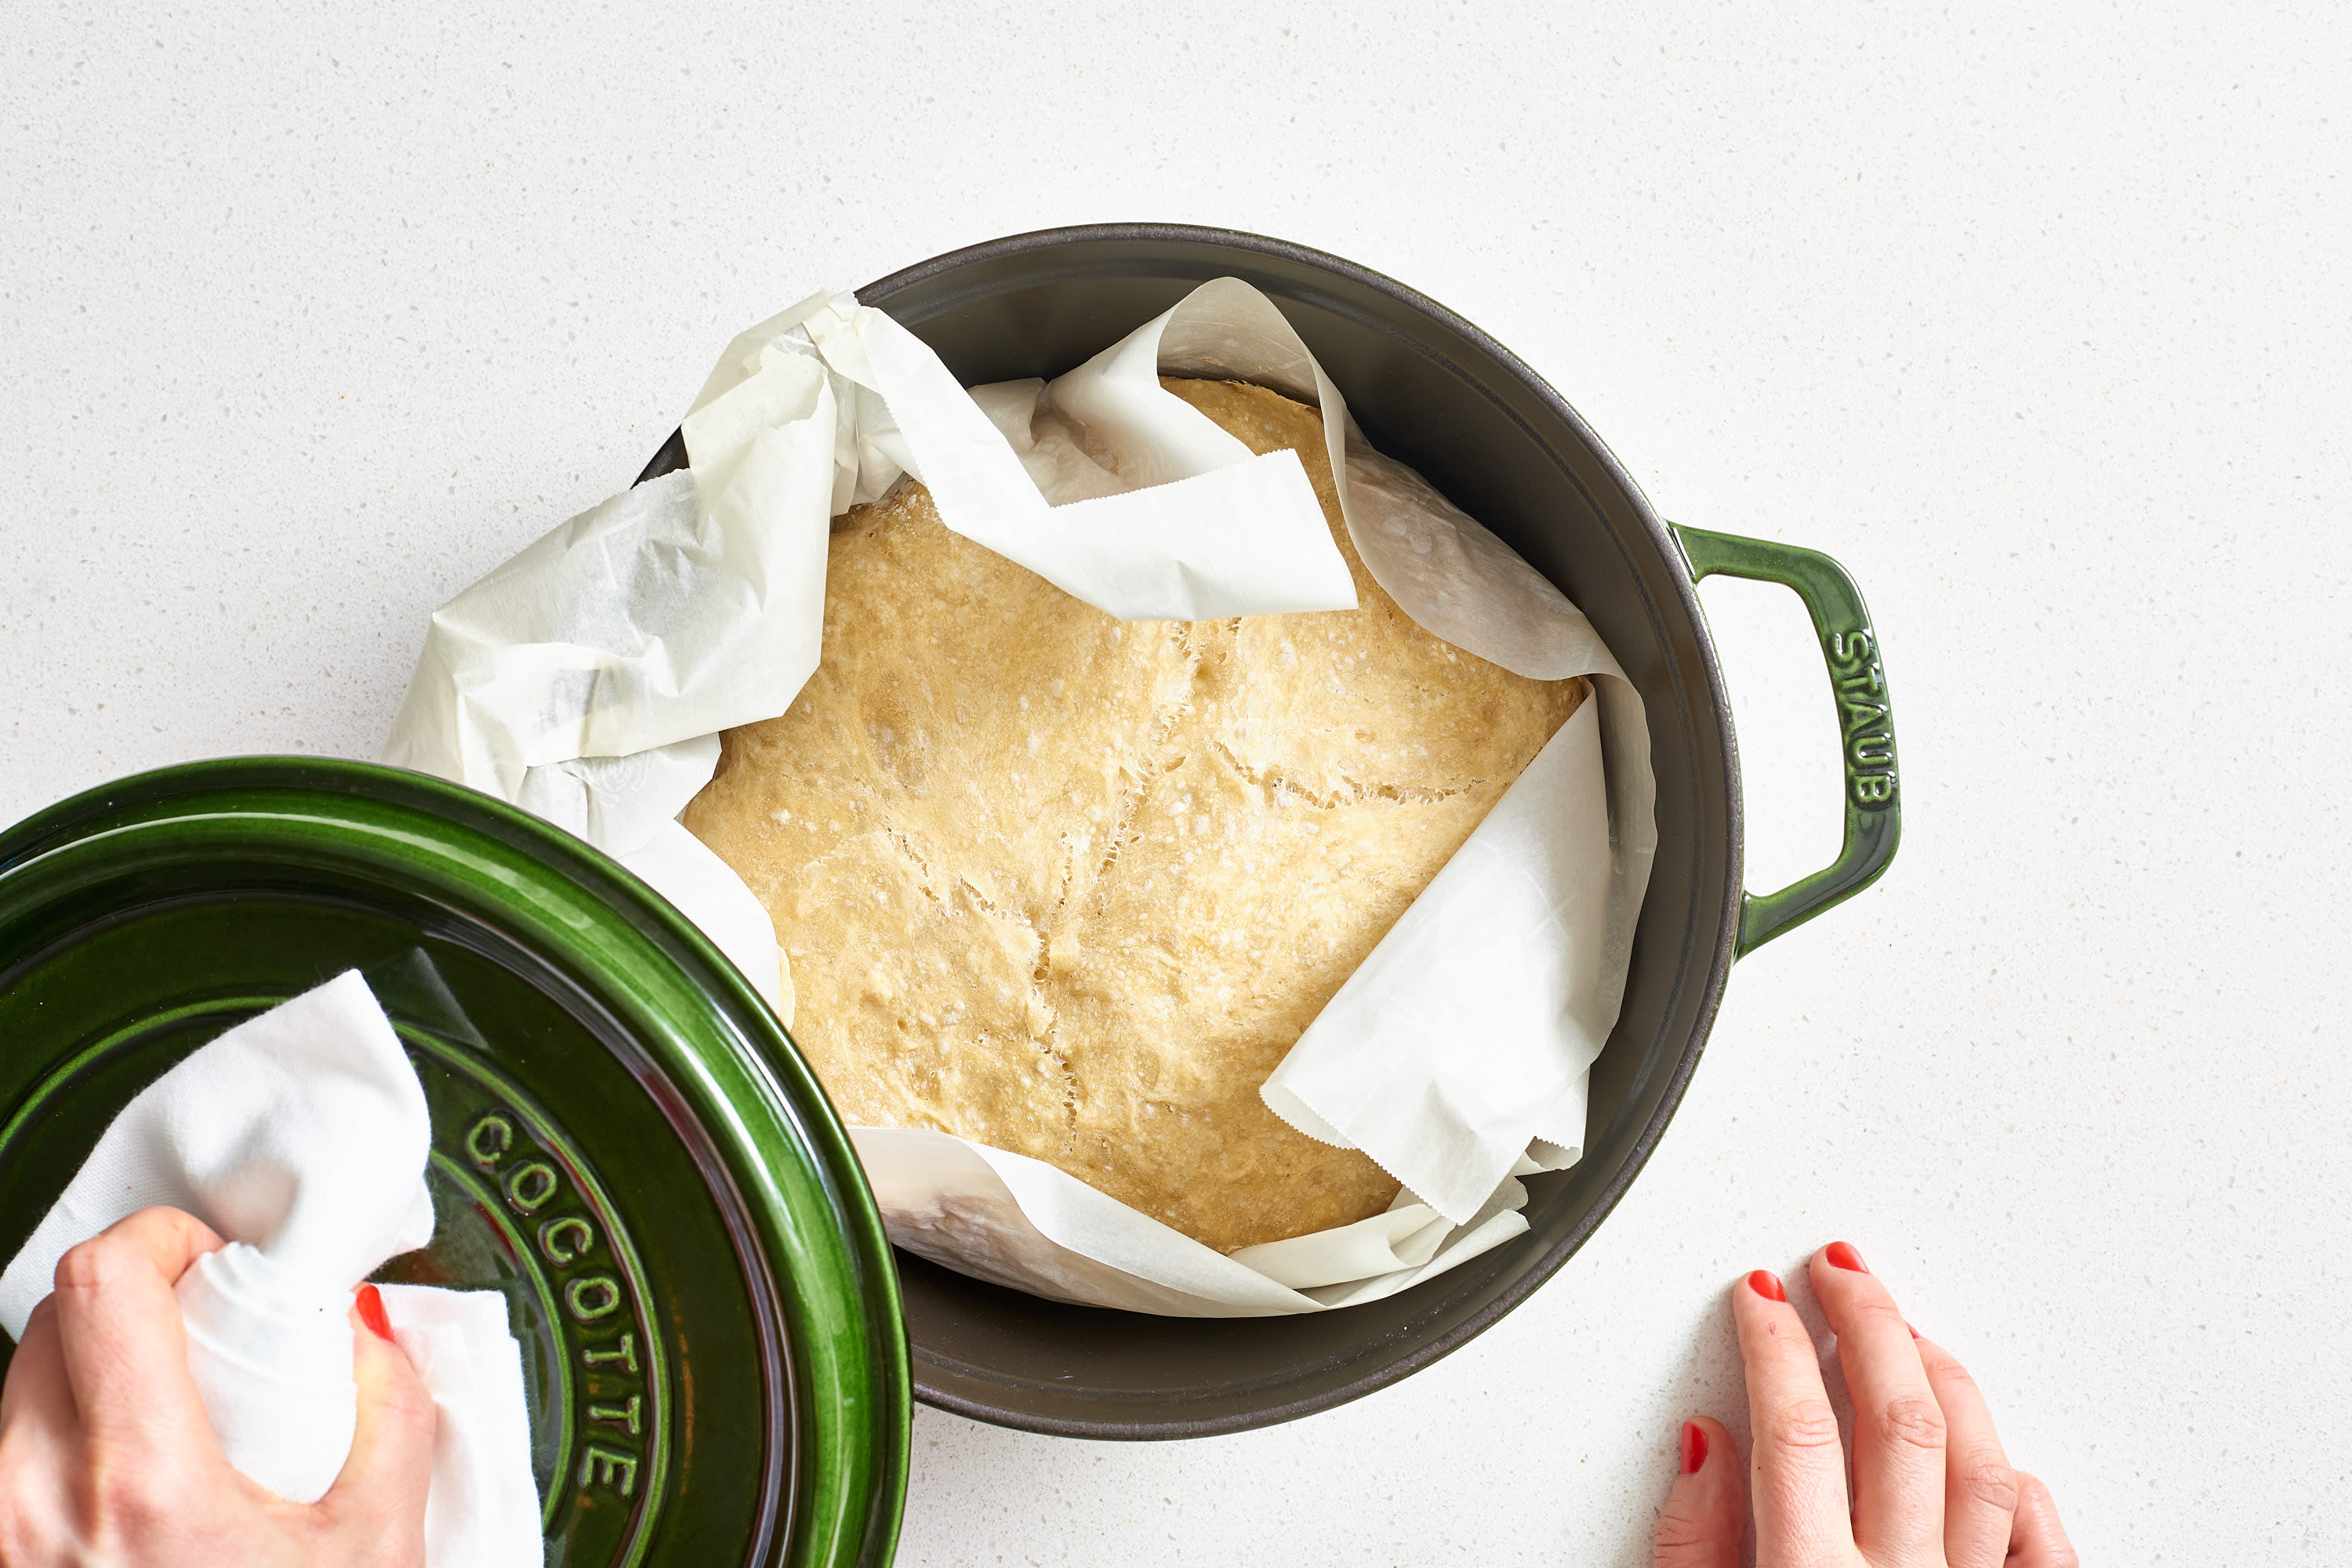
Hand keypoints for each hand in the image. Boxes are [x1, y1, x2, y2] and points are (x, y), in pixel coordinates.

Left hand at [0, 1207, 433, 1566]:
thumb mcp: (374, 1548)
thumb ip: (385, 1417)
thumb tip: (362, 1338)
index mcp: (144, 1487)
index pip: (101, 1287)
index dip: (158, 1240)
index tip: (205, 1255)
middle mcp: (37, 1513)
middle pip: (51, 1325)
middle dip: (131, 1303)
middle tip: (201, 1331)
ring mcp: (0, 1547)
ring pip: (17, 1396)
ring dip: (89, 1378)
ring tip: (168, 1418)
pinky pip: (8, 1466)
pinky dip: (61, 1450)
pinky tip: (126, 1487)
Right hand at [1653, 1243, 2074, 1567]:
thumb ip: (1691, 1543)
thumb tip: (1704, 1446)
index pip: (1796, 1429)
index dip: (1773, 1344)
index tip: (1759, 1296)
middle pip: (1899, 1420)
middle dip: (1866, 1323)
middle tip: (1838, 1273)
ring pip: (1977, 1464)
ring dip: (1939, 1380)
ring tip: (1906, 1333)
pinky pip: (2037, 1542)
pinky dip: (2016, 1486)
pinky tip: (1982, 1447)